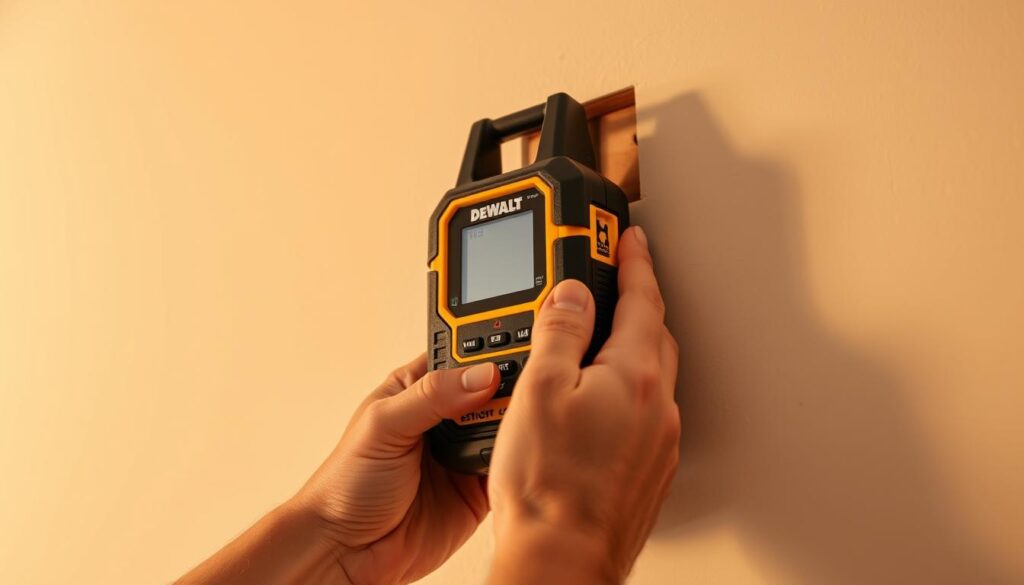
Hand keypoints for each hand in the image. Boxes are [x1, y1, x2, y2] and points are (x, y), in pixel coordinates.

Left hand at [178, 357, 501, 584]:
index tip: (517, 338)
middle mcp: (446, 416)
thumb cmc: (346, 484)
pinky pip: (511, 465)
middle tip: (525, 384)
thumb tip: (481, 374)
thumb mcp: (383, 426)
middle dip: (511, 383)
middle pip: (493, 387)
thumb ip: (431, 396)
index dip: (487, 346)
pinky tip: (530, 449)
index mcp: (419, 388)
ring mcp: (465, 451)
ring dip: (520, 420)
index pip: (461, 354)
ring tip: (530, 416)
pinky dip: (522, 457)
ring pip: (508, 424)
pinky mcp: (480, 487)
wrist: (347, 552)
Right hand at [488, 226, 679, 583]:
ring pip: (650, 377)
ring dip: (629, 352)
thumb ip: (560, 331)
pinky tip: (596, 405)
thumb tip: (573, 294)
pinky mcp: (648, 471)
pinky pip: (644, 414)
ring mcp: (657, 442)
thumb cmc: (547, 486)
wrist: (560, 559)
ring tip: (594, 343)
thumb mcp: (539, 389)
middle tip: (614, 284)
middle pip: (654, 336)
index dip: (634, 261)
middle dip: (636, 304)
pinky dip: (625, 395)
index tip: (630, 238)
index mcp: (635, 376)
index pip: (643, 299)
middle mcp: (657, 407)